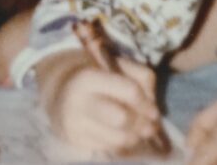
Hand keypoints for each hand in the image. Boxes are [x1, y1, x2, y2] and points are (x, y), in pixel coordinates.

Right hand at [36, 48, 161, 154]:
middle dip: (141, 124)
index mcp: (89, 78)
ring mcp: (75, 125)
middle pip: (121, 119)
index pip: (129, 91)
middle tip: (150, 126)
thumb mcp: (117, 66)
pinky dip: (123, 146)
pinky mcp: (75, 142)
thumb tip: (152, 106)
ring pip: (117, 140)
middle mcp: (79, 102)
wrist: (61, 93)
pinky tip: (126, 138)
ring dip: (135, 138)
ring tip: (141, 133)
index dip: (146, 103)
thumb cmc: (97, 77)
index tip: (154, 111)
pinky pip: (109, 150)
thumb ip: (141, 78)